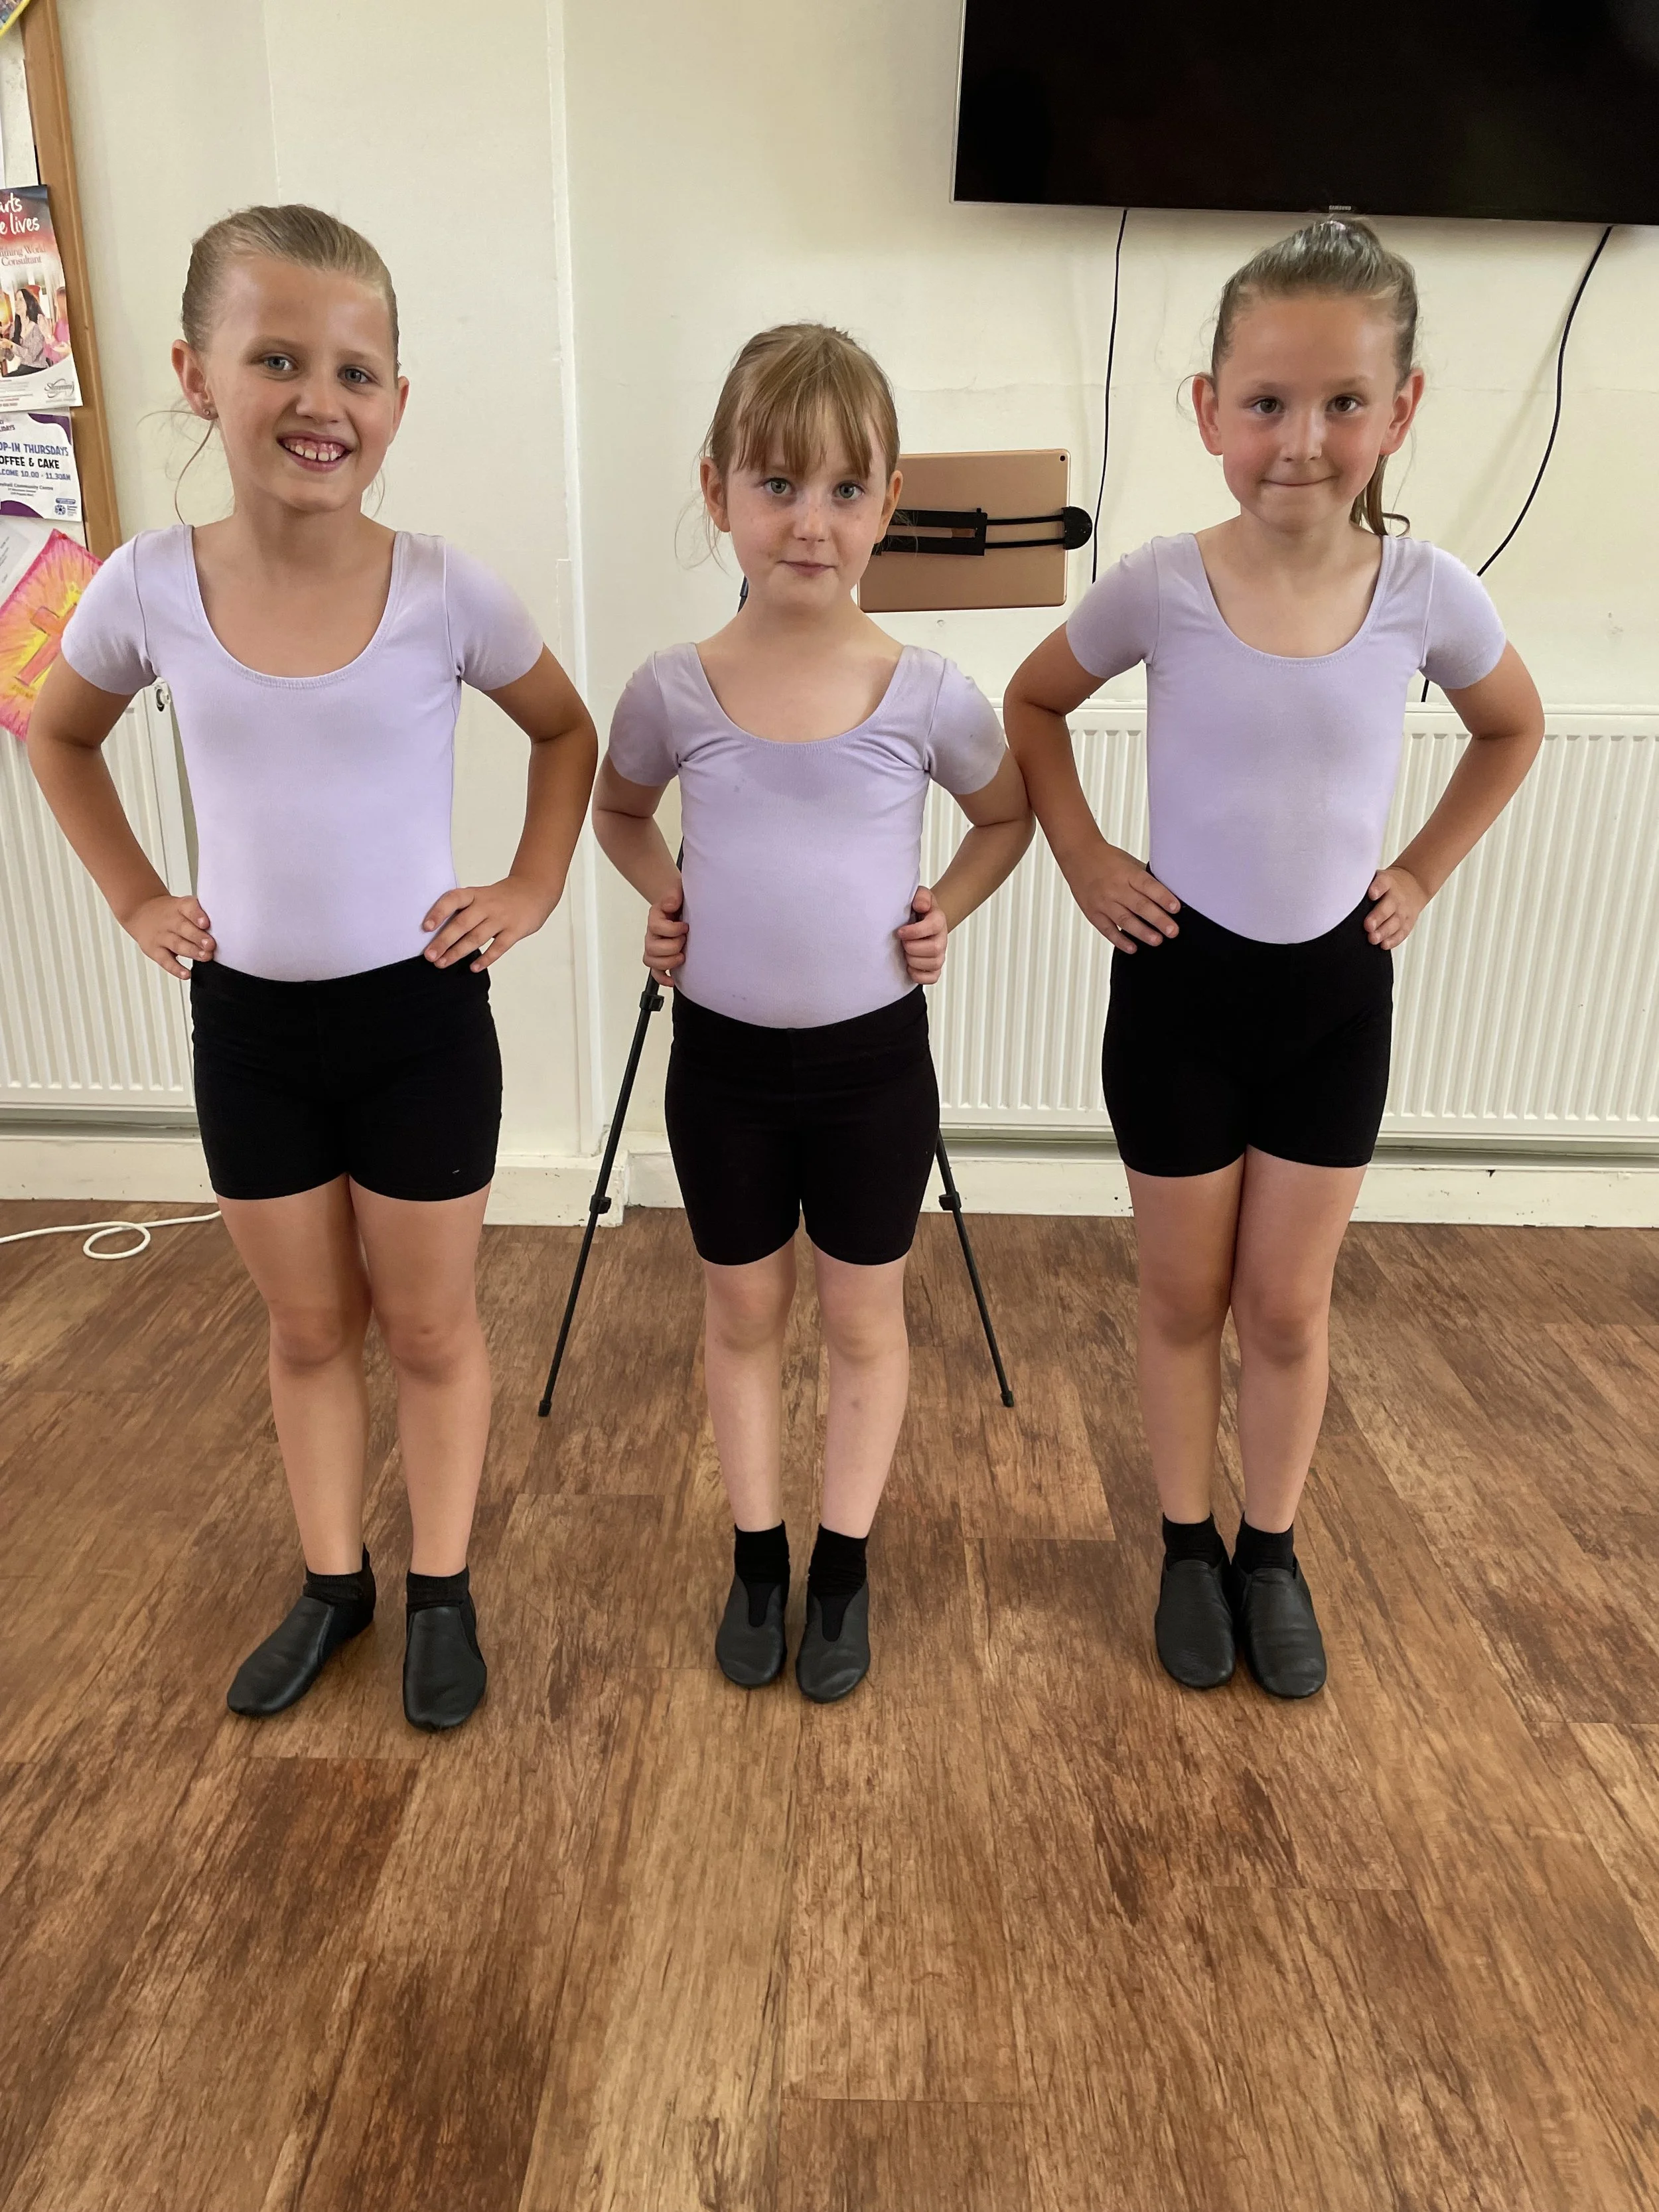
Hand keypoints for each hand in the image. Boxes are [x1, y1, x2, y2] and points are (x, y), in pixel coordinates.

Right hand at [123, 892, 213, 978]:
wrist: (141, 912)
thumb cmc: (171, 912)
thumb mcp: (183, 906)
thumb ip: (201, 915)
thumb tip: (227, 928)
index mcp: (180, 907)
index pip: (188, 907)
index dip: (197, 915)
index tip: (206, 923)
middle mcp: (170, 921)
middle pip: (183, 928)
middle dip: (198, 937)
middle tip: (211, 945)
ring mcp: (161, 936)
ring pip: (177, 944)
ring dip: (192, 952)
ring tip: (206, 957)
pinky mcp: (154, 950)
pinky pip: (165, 961)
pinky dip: (176, 969)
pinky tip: (186, 974)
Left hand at [422, 874, 557, 969]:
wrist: (534, 891)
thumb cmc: (501, 898)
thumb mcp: (480, 895)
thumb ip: (464, 911)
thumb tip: (438, 933)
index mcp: (474, 894)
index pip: (453, 900)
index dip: (438, 912)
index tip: (426, 927)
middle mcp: (486, 905)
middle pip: (462, 924)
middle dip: (443, 941)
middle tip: (430, 956)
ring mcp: (501, 918)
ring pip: (476, 937)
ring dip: (458, 952)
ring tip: (442, 963)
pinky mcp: (515, 931)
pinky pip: (498, 947)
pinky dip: (485, 959)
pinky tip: (474, 967)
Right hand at [644, 883, 687, 985]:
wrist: (680, 903)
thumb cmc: (680, 899)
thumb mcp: (678, 890)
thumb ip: (673, 895)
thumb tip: (670, 904)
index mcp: (655, 916)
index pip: (655, 926)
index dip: (672, 929)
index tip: (685, 926)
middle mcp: (652, 933)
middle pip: (652, 947)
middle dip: (672, 946)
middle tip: (684, 940)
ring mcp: (655, 946)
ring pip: (651, 961)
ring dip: (668, 962)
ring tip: (682, 956)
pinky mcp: (661, 957)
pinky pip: (655, 972)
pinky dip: (663, 978)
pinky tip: (672, 981)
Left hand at [897, 884, 948, 984]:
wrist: (921, 918)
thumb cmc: (917, 908)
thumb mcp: (919, 895)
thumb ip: (921, 896)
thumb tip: (920, 905)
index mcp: (938, 920)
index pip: (933, 926)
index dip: (915, 931)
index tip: (900, 932)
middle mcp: (941, 938)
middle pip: (934, 949)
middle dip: (912, 948)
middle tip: (902, 943)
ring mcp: (939, 954)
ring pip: (933, 964)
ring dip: (914, 961)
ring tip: (905, 953)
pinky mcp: (934, 967)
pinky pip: (932, 978)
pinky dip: (919, 976)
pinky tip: (909, 967)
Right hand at [1067, 839, 1179, 952]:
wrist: (1078, 857)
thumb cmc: (1108, 860)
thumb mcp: (1129, 862)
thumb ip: (1145, 878)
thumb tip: (1168, 893)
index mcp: (1127, 873)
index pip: (1148, 886)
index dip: (1163, 897)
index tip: (1176, 908)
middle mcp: (1115, 888)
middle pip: (1139, 905)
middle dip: (1158, 920)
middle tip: (1172, 931)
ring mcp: (1103, 902)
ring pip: (1125, 920)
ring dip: (1142, 932)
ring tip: (1157, 941)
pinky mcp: (1093, 913)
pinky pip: (1107, 929)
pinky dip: (1120, 940)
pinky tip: (1133, 948)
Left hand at [1366, 865, 1426, 948]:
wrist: (1413, 885)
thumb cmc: (1386, 885)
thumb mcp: (1377, 878)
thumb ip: (1363, 886)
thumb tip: (1340, 894)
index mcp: (1387, 882)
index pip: (1383, 883)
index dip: (1378, 888)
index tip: (1371, 894)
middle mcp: (1396, 896)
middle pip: (1389, 906)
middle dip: (1378, 917)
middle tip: (1368, 926)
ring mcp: (1403, 910)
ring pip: (1395, 922)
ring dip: (1384, 932)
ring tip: (1373, 939)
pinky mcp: (1408, 922)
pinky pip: (1402, 932)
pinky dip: (1393, 940)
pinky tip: (1383, 945)